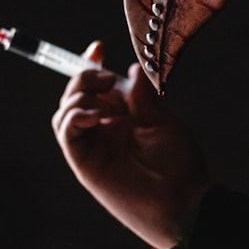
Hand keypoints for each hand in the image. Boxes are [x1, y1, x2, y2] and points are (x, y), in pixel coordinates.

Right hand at [51, 40, 210, 248]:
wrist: (183, 202)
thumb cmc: (179, 165)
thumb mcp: (163, 121)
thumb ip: (142, 97)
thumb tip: (133, 69)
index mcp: (124, 116)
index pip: (98, 86)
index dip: (92, 64)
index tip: (99, 47)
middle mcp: (105, 129)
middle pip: (77, 94)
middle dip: (83, 76)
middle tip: (104, 75)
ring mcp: (94, 146)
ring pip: (65, 112)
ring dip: (76, 95)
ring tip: (100, 95)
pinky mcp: (85, 163)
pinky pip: (67, 134)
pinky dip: (74, 117)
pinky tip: (94, 114)